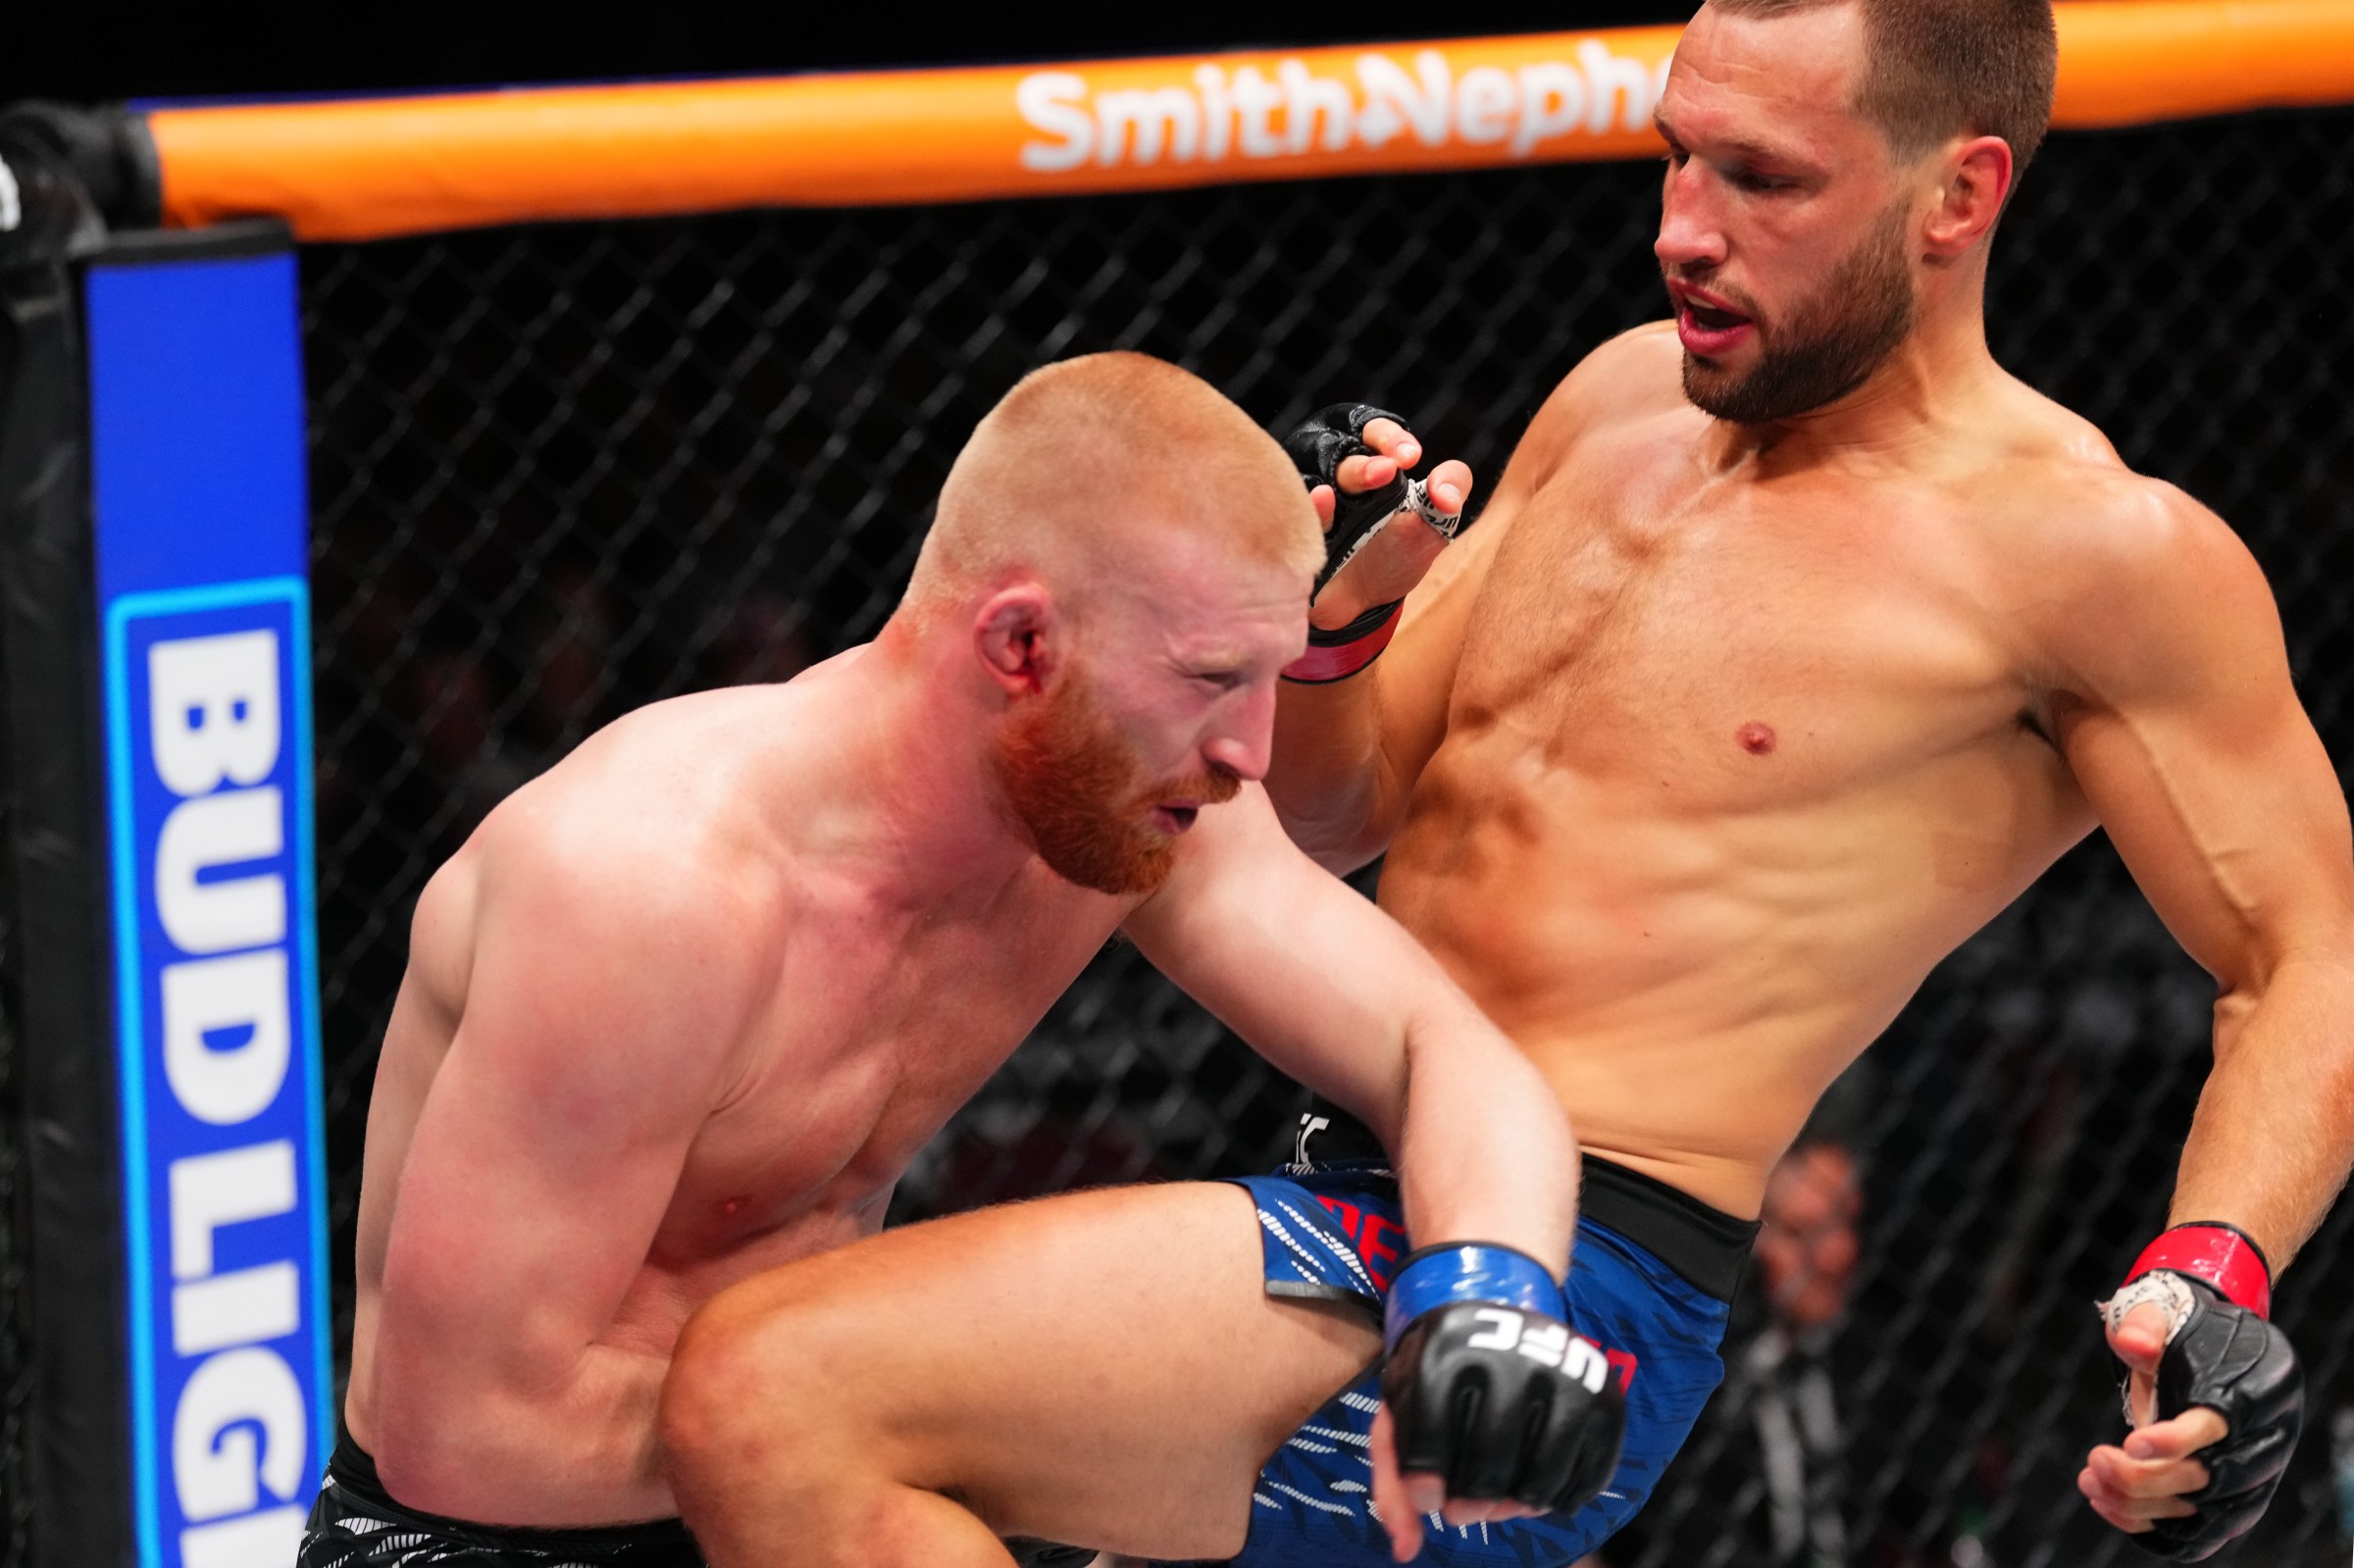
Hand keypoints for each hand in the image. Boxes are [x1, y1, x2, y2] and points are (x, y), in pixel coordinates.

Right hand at [1282, 405, 1475, 627]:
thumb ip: (1451, 494)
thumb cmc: (1395, 558)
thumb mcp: (1432, 527)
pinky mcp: (1299, 531)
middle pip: (1345, 456)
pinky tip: (1323, 498)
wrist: (1363, 605)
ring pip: (1318, 476)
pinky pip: (1300, 512)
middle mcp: (1341, 481)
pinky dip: (1315, 506)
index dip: (1390, 438)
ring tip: (1357, 485)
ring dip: (1341, 478)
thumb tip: (1446, 493)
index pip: (1376, 435)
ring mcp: (1317, 505)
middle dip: (1366, 465)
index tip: (1410, 456)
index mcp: (1375, 470)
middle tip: (1388, 471)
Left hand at [1376, 1281, 1623, 1563]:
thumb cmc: (1440, 1364)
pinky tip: (1536, 1478)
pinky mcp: (1604, 1397)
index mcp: (1445, 1355)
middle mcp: (1509, 1359)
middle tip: (1465, 1502)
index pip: (1431, 1446)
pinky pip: (1588, 1478)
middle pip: (1489, 1469)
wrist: (1494, 1298)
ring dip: (1515, 1503)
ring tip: (1500, 1490)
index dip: (1425, 1487)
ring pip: (1541, 1482)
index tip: (1429, 1494)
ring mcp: (1564, 1377)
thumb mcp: (1402, 1399)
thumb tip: (1405, 1549)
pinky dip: (1560, 1496)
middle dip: (1470, 1500)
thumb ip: (1392, 1474)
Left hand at [2083, 1269, 2301, 1559]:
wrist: (2213, 1354)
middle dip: (2145, 1479)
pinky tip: (2106, 1504)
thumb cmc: (2185, 1335)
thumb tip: (2131, 1344)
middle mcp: (2265, 1441)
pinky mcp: (2233, 1501)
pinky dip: (2150, 1527)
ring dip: (2139, 1507)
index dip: (2176, 1440)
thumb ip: (2144, 1325)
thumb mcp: (2162, 1315)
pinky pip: (2198, 1534)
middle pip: (2208, 1479)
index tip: (2129, 1443)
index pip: (2219, 1426)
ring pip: (2201, 1514)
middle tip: (2095, 1459)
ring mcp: (2254, 1477)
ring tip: (2090, 1480)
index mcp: (2254, 1390)